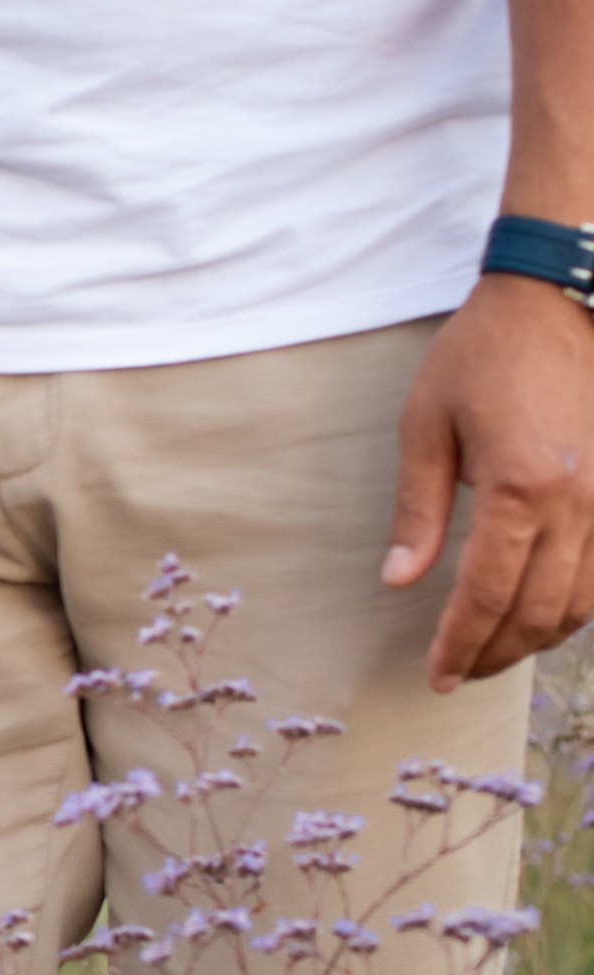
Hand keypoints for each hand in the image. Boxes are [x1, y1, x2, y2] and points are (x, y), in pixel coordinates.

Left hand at [390, 272, 593, 689]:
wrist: (562, 299)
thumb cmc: (484, 356)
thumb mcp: (426, 426)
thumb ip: (418, 510)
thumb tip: (399, 580)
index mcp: (520, 490)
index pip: (487, 596)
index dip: (459, 645)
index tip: (436, 676)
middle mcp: (579, 504)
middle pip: (539, 612)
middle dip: (495, 654)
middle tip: (459, 674)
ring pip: (583, 601)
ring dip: (537, 638)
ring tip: (494, 653)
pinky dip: (576, 606)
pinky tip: (542, 614)